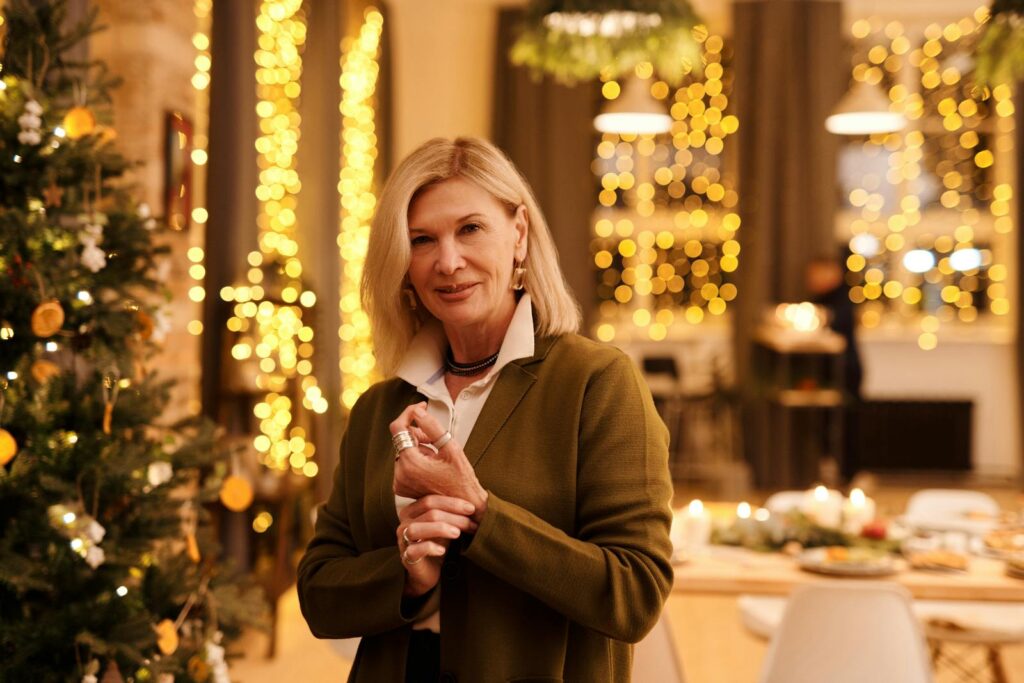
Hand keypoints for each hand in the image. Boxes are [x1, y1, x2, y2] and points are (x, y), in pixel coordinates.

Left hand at [390, 403, 488, 520]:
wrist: (465, 507)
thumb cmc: (463, 479)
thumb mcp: (452, 448)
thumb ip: (433, 427)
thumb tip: (418, 411)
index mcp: (411, 464)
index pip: (398, 428)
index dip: (409, 413)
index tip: (422, 407)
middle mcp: (400, 474)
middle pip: (401, 439)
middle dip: (418, 433)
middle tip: (436, 439)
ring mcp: (399, 483)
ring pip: (403, 450)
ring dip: (419, 446)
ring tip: (437, 456)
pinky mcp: (402, 487)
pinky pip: (404, 463)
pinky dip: (416, 458)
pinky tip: (432, 465)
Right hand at [397, 494, 477, 596]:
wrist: (427, 572)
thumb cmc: (437, 544)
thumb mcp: (445, 526)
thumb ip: (452, 514)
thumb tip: (475, 504)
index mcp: (412, 511)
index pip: (430, 500)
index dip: (452, 503)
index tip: (471, 508)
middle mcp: (404, 523)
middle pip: (428, 512)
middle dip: (453, 516)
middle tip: (471, 524)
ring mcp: (403, 540)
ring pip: (417, 528)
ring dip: (440, 529)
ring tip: (457, 534)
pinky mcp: (406, 556)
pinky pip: (415, 549)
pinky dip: (430, 547)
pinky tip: (443, 550)